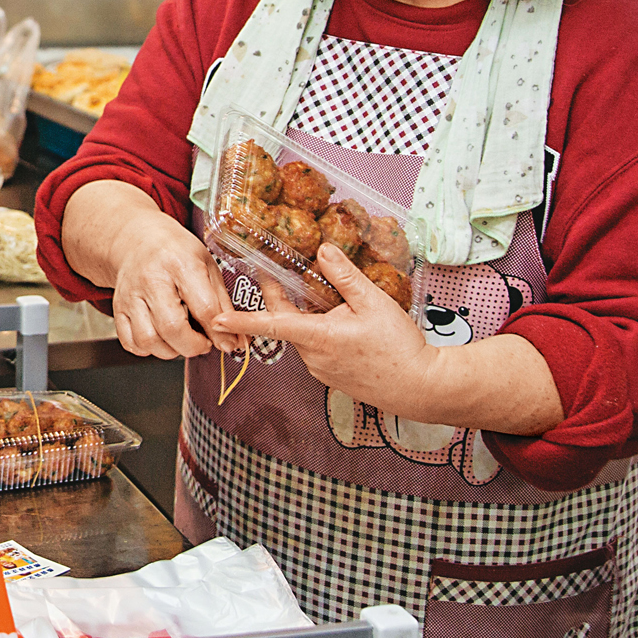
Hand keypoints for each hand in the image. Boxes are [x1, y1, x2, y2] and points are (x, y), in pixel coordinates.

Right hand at [77, 196, 236, 360]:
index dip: (220, 333)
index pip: (203, 308)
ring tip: (181, 339)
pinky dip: (148, 349)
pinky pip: (131, 342)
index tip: (228, 343)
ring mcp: (131, 295)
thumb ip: (221, 303)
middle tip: (203, 342)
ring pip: (149, 340)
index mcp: (180, 264)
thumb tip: (236, 339)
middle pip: (173, 328)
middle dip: (194, 346)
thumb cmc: (175, 251)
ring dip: (171, 350)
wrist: (136, 238)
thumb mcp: (207, 265)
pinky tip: (160, 338)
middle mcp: (152, 279)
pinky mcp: (118, 308)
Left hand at [210, 245, 433, 414]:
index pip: (270, 325)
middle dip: (281, 301)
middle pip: (287, 323)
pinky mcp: (332, 376)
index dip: (241, 320)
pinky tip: (347, 327)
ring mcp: (321, 370)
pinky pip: (318, 350)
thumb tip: (323, 250)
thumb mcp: (374, 302)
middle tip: (278, 274)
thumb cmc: (399, 346)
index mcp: (317, 337)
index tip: (215, 318)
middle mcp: (313, 357)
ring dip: (310, 318)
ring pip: (304, 336)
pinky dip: (322, 334)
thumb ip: (344, 275)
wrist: (421, 387)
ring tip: (336, 303)